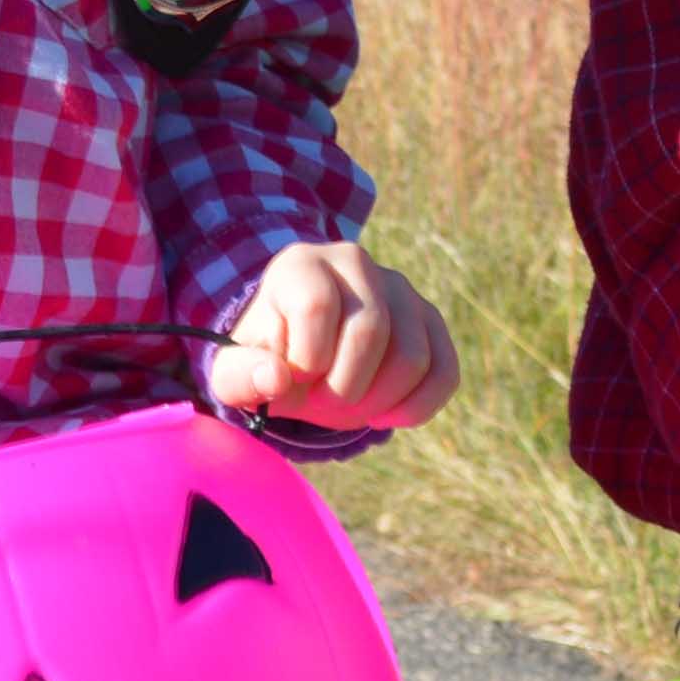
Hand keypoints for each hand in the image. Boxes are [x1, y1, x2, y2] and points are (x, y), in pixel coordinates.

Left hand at [202, 240, 457, 431]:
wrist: (297, 352)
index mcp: (301, 265)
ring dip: (379, 402)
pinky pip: (444, 371)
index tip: (289, 380)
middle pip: (371, 330)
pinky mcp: (429, 321)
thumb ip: (241, 376)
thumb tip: (277, 378)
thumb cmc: (266, 358)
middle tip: (320, 407)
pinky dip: (417, 407)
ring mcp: (401, 289)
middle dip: (344, 388)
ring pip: (412, 355)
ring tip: (349, 410)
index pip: (316, 306)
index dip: (304, 360)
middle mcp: (355, 263)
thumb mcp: (235, 370)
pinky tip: (387, 417)